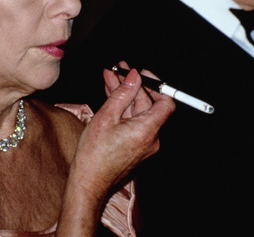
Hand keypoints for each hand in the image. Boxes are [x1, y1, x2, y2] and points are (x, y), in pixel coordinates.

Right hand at [56, 62, 173, 235]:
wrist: (88, 183)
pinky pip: (132, 122)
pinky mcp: (135, 146)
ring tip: (110, 76)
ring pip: (137, 112)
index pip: (165, 102)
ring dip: (125, 95)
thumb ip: (122, 94)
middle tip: (117, 69)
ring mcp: (143, 143)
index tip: (141, 73)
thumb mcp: (105, 118)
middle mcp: (151, 138)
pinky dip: (123, 109)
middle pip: (148, 104)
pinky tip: (110, 94)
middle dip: (132, 85)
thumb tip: (134, 76)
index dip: (155, 85)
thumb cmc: (94, 155)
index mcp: (147, 130)